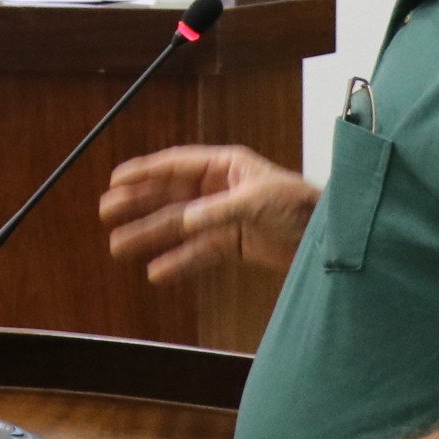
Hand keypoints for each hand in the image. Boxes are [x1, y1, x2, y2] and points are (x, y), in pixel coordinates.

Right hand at [102, 145, 320, 279]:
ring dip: (150, 236)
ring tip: (120, 247)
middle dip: (138, 205)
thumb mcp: (258, 202)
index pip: (176, 166)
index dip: (144, 172)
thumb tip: (184, 222)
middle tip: (106, 213)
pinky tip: (157, 272)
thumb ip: (218, 211)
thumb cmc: (302, 207)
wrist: (332, 240)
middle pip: (170, 196)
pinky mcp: (235, 244)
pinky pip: (198, 253)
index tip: (115, 180)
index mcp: (226, 166)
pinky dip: (178, 262)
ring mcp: (226, 218)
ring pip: (178, 227)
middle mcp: (221, 189)